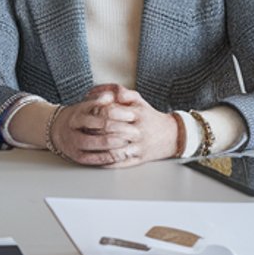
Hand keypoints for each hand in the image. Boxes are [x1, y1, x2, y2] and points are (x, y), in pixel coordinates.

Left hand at [50, 84, 176, 166]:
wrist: (172, 136)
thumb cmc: (150, 116)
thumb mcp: (138, 99)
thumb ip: (120, 91)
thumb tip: (104, 91)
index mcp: (137, 114)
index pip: (110, 112)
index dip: (95, 112)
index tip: (85, 112)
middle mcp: (138, 131)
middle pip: (109, 131)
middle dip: (93, 131)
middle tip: (80, 129)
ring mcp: (138, 147)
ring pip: (113, 149)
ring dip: (97, 148)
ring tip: (85, 144)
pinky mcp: (138, 159)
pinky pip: (119, 163)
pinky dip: (105, 162)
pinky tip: (95, 158)